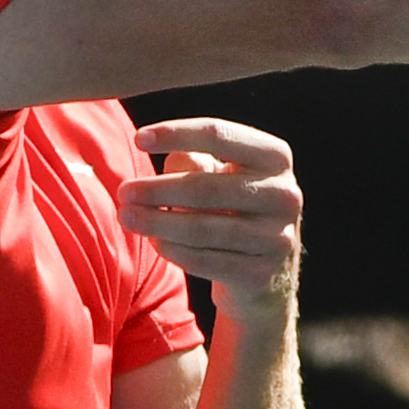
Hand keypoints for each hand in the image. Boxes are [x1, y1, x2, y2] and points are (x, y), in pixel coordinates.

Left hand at [120, 118, 303, 320]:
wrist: (264, 273)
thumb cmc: (230, 208)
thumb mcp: (216, 175)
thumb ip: (192, 161)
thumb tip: (169, 157)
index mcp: (275, 157)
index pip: (219, 135)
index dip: (176, 133)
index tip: (138, 139)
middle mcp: (285, 195)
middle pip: (206, 187)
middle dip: (157, 189)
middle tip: (123, 192)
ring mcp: (278, 238)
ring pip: (203, 228)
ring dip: (157, 223)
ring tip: (127, 217)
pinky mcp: (262, 275)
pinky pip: (206, 261)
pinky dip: (174, 251)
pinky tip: (156, 243)